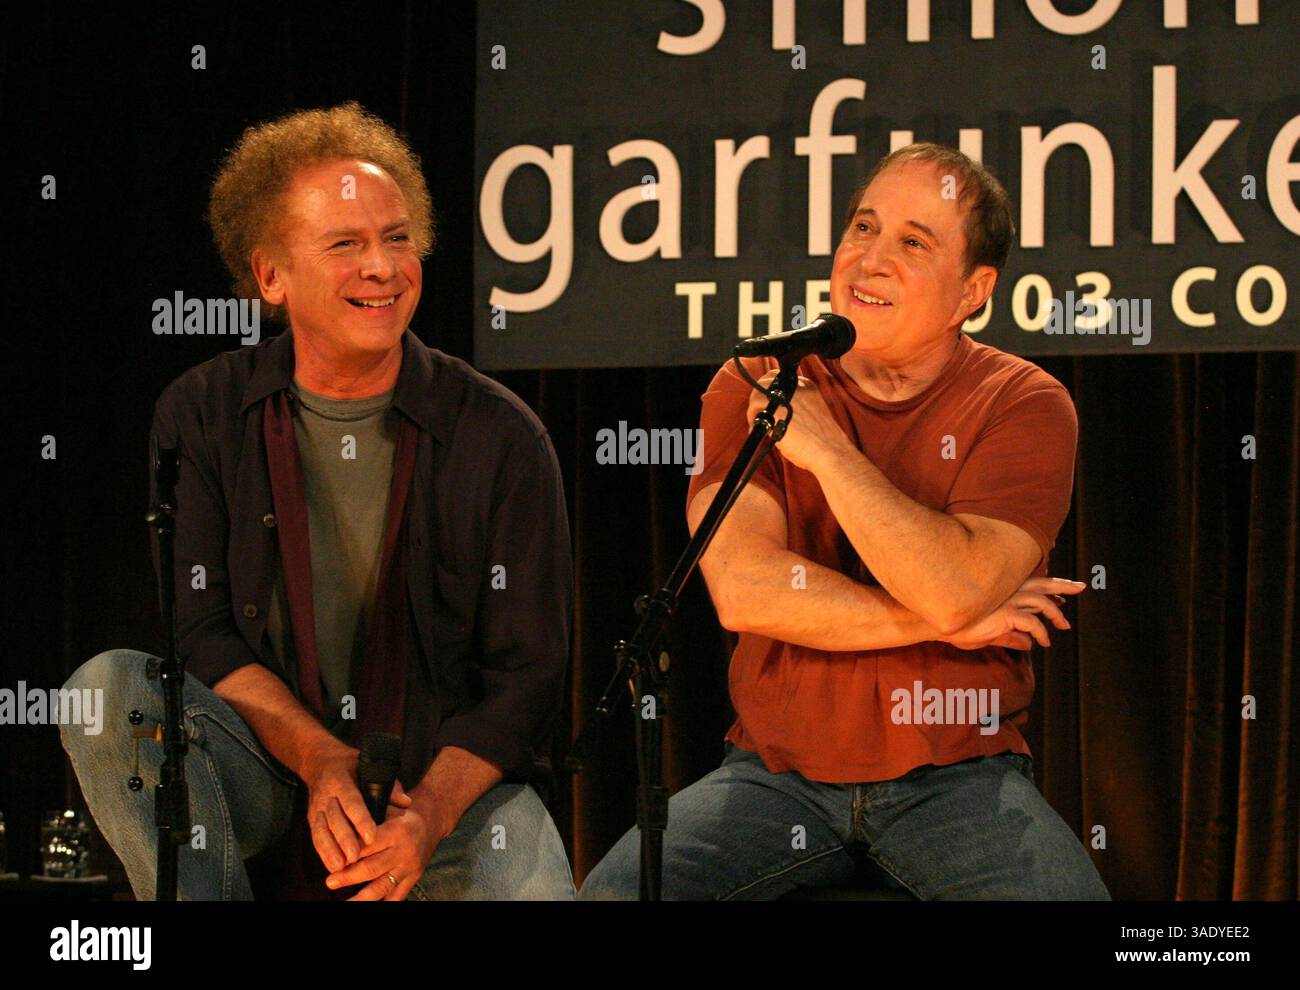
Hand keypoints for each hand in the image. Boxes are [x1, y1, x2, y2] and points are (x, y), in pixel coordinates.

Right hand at [301, 743, 404, 874]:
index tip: (371, 836)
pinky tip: (333, 867)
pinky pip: (316, 837)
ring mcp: (317, 808)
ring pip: (322, 831)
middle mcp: (327, 795)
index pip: (352, 802)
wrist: (319, 762)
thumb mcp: (369, 767)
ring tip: (342, 868)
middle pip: (335, 820)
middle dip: (345, 840)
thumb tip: (406, 803)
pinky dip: (323, 853)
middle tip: (356, 858)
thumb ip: (388, 785)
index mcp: (342, 781)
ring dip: (331, 850)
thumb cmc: (351, 766)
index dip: (360, 820)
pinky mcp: (311, 818)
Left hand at [326, 780, 441, 900]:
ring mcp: (409, 867)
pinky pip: (397, 896)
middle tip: (330, 882)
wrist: (432, 821)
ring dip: (361, 897)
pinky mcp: (413, 878)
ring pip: (382, 886)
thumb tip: (344, 826)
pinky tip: (366, 906)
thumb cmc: (402, 813)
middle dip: (349, 877)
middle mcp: (404, 851)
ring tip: (345, 903)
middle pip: (372, 868)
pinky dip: (383, 903)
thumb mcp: (389, 806)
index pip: (368, 845)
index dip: (349, 853)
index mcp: (396, 831)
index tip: (332, 860)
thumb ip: (370, 814)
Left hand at [746, 370, 849, 473]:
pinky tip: (757, 429)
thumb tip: (773, 410)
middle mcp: (797, 386)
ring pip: (758, 392)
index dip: (769, 391)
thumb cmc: (821, 441)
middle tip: (758, 414)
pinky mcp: (777, 407)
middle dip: (758, 397)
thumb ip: (795, 407)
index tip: (766, 404)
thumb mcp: (811, 414)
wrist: (830, 451)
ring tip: (756, 424)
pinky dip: (752, 417)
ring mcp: (786, 395)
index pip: (781, 378)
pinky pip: (755, 405)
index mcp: (807, 386)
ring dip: (754, 408)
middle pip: (767, 381)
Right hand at [943, 576, 1085, 650]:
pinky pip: (1032, 624)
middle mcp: (1007, 591)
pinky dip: (1041, 633)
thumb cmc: (958, 626)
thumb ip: (1009, 636)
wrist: (937, 623)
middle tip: (1081, 587)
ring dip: (1056, 615)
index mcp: (1002, 589)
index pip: (1032, 582)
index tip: (1063, 594)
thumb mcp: (988, 632)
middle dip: (1064, 585)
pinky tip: (1044, 642)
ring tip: (1064, 626)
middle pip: (1043, 584)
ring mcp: (1007, 601)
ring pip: (1042, 603)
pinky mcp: (1006, 614)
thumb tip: (1028, 645)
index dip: (1050, 586)